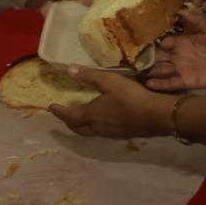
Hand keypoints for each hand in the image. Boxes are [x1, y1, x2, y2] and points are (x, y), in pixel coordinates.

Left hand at [48, 66, 171, 139]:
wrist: (154, 116)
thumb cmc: (130, 97)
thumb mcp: (109, 81)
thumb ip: (90, 76)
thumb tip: (69, 69)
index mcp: (91, 114)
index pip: (69, 115)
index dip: (59, 112)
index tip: (51, 107)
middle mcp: (97, 127)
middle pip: (77, 128)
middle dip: (68, 122)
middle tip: (63, 115)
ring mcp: (109, 133)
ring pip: (89, 132)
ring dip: (80, 127)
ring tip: (78, 120)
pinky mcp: (120, 135)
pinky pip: (100, 133)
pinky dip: (93, 128)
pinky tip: (100, 123)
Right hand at [143, 8, 205, 90]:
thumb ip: (196, 19)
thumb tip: (180, 9)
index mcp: (182, 42)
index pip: (163, 42)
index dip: (154, 41)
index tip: (139, 39)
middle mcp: (178, 56)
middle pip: (158, 56)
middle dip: (147, 57)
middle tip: (130, 57)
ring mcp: (181, 69)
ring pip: (161, 70)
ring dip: (150, 70)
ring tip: (135, 70)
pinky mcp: (186, 81)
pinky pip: (170, 83)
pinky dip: (160, 84)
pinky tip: (148, 82)